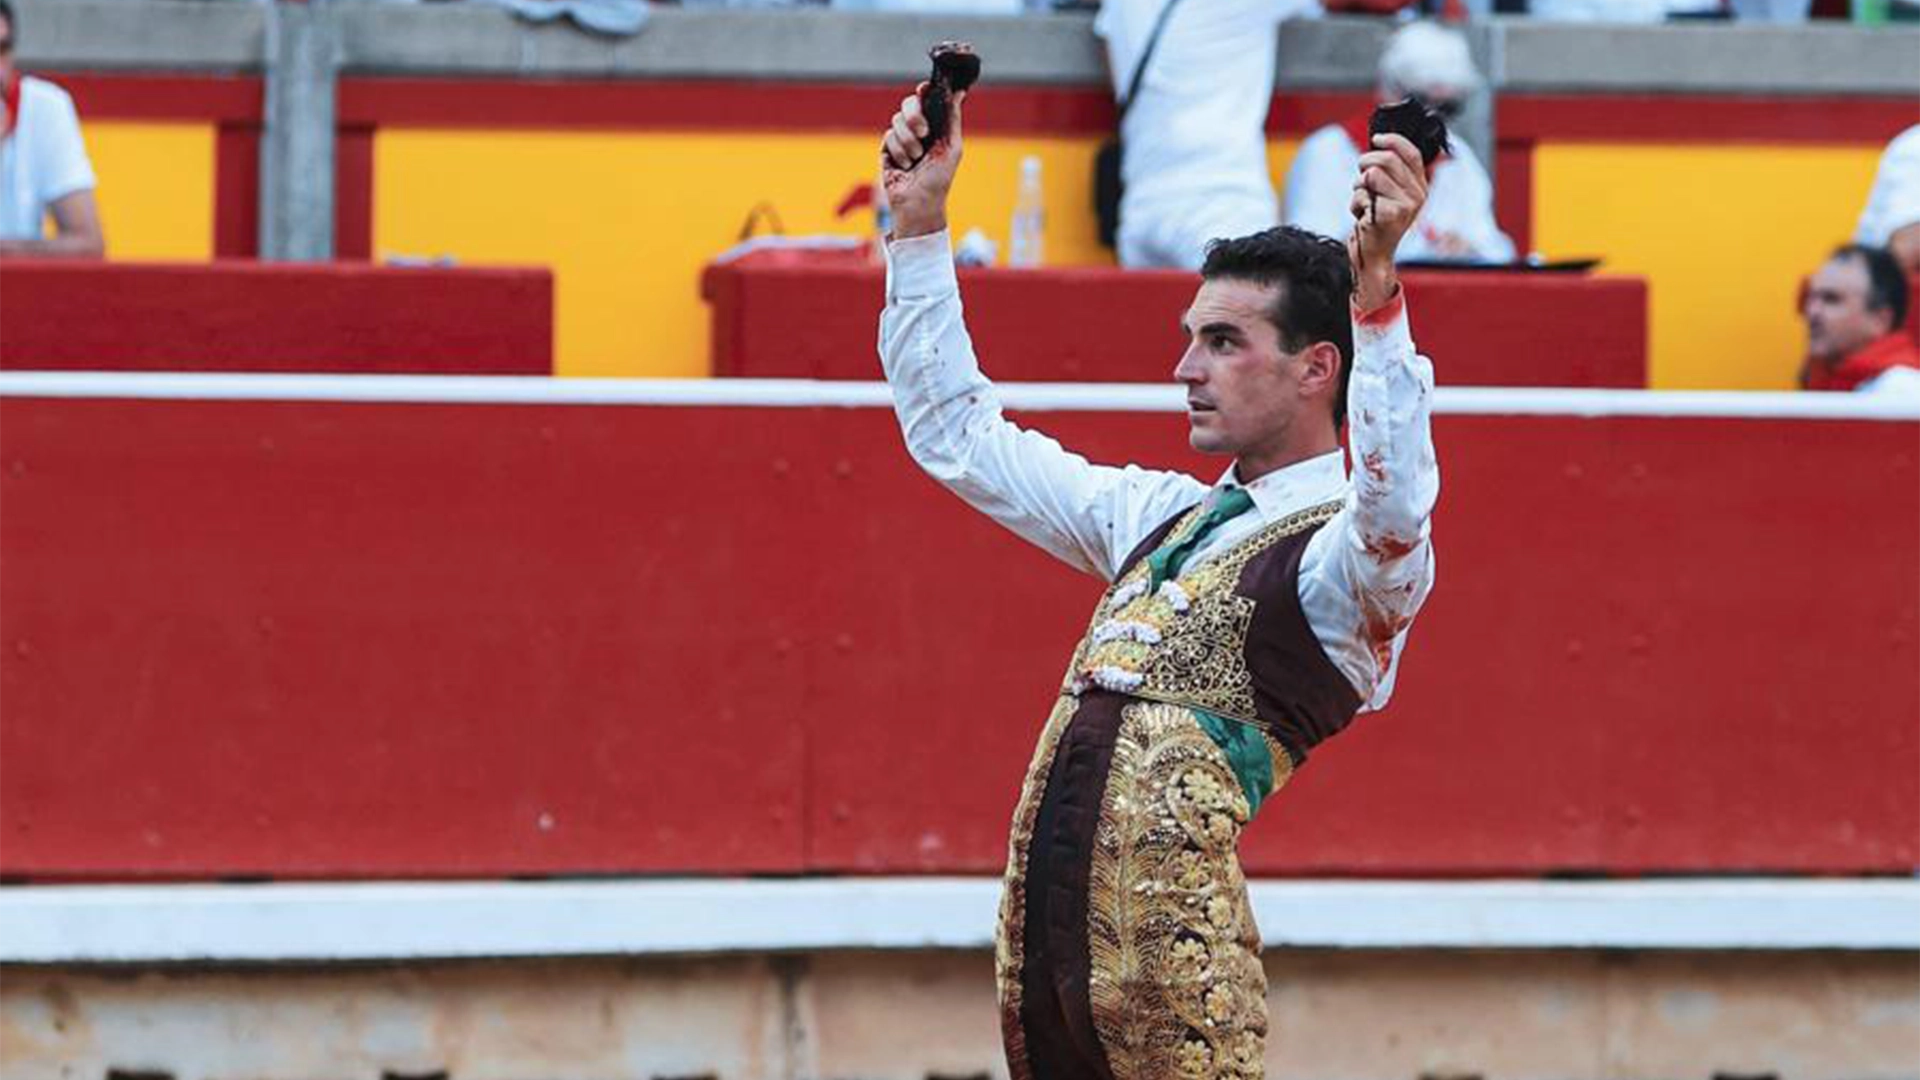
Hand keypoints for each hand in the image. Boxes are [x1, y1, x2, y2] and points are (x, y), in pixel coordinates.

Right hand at [881, 83, 965, 239]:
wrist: (918, 202)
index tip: (925, 89)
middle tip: (923, 132)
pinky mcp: (887, 148)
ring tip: (916, 159)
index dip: (925, 91)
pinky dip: (899, 151)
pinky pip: (889, 135)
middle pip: (909, 103)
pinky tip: (905, 165)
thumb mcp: (952, 147)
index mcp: (936, 126)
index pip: (927, 99)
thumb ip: (952, 118)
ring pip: (897, 120)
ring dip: (909, 141)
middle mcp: (918, 129)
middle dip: (915, 116)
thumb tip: (959, 92)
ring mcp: (901, 138)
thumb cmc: (939, 179)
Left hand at [1347, 132, 1429, 309]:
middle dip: (1365, 162)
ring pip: (1372, 174)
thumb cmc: (1375, 221)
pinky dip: (1355, 203)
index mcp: (1420, 187)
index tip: (1376, 138)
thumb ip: (1389, 172)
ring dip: (1358, 186)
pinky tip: (1362, 216)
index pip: (1411, 153)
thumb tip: (1379, 143)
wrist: (1372, 254)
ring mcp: (1406, 205)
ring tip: (1363, 201)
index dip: (1392, 140)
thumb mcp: (1387, 194)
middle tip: (1359, 175)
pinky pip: (1362, 194)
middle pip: (1387, 159)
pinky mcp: (1391, 214)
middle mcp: (1418, 195)